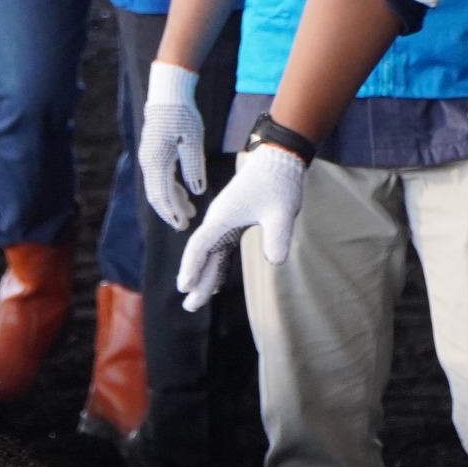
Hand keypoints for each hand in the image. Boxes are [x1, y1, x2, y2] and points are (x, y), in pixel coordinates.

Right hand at [139, 61, 207, 229]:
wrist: (168, 94)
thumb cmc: (182, 114)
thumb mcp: (192, 140)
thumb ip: (194, 166)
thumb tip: (197, 191)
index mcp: (157, 162)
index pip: (163, 195)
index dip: (172, 212)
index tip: (182, 225)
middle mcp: (149, 162)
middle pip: (158, 195)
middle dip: (170, 211)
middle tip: (184, 225)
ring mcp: (149, 158)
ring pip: (158, 187)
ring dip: (172, 201)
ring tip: (189, 212)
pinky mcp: (153, 153)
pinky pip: (160, 178)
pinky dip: (171, 189)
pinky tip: (184, 194)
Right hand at [175, 146, 303, 311]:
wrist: (279, 160)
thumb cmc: (279, 183)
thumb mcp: (282, 213)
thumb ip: (278, 237)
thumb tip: (275, 261)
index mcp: (223, 217)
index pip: (200, 246)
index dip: (192, 267)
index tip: (185, 287)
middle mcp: (219, 219)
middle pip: (202, 254)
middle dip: (196, 280)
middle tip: (189, 306)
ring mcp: (226, 219)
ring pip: (211, 253)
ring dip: (206, 275)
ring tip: (198, 299)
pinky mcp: (235, 220)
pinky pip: (221, 248)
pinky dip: (218, 265)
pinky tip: (217, 282)